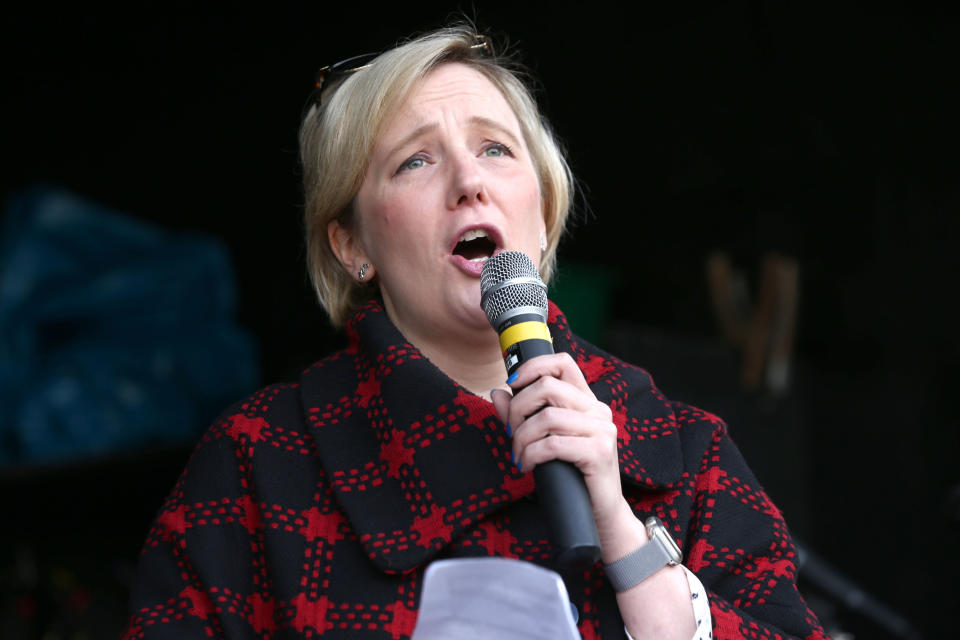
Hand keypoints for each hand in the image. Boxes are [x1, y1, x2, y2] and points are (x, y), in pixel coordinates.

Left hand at [489, 353, 630, 534]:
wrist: (600, 514)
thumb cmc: (571, 476)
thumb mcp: (543, 440)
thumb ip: (521, 415)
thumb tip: (498, 392)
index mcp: (587, 402)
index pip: (562, 363)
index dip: (532, 367)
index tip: (512, 384)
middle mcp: (598, 411)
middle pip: (547, 387)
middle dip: (518, 410)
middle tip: (510, 434)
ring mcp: (602, 430)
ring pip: (546, 417)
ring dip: (522, 438)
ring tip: (519, 456)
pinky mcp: (599, 452)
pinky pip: (553, 444)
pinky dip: (532, 455)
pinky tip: (529, 466)